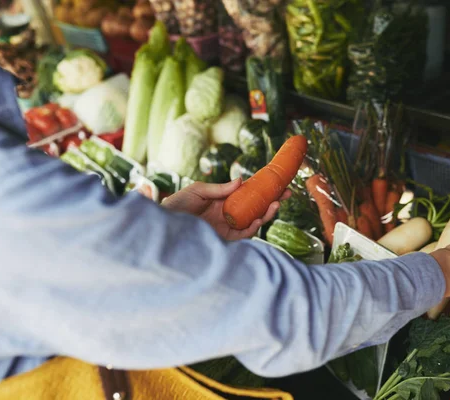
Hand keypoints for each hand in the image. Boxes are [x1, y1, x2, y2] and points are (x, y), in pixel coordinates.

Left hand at [162, 179, 290, 240]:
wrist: (162, 225)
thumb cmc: (176, 205)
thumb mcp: (198, 191)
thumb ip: (220, 189)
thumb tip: (242, 180)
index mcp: (223, 200)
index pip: (248, 194)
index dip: (263, 188)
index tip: (277, 182)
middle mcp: (228, 214)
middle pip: (255, 207)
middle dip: (272, 201)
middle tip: (288, 192)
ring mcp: (227, 227)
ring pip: (253, 221)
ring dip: (266, 213)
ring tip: (276, 203)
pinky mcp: (224, 240)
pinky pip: (243, 234)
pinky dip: (253, 227)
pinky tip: (260, 217)